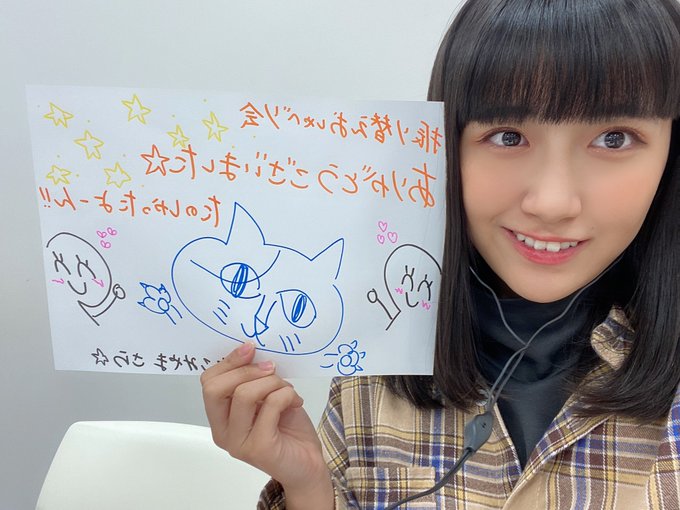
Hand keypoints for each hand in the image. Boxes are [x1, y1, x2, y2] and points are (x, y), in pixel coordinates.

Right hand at [200, 342, 332, 507]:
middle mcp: (223, 432)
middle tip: (271, 368)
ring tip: (287, 390)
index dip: (228, 361)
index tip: (251, 348)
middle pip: (216, 388)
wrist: (308, 463)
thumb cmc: (287, 427)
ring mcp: (238, 442)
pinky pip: (271, 405)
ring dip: (272, 382)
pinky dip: (286, 395)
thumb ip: (254, 379)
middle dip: (247, 370)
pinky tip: (295, 402)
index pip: (208, 382)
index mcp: (220, 418)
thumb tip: (252, 351)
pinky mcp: (259, 448)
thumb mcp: (267, 396)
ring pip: (244, 394)